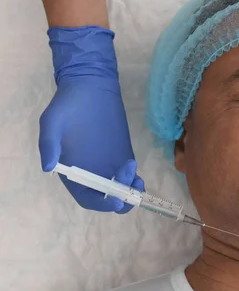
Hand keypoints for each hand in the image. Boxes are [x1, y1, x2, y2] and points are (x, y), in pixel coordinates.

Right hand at [39, 26, 143, 212]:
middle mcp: (91, 171)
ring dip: (129, 191)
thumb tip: (48, 168)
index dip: (100, 203)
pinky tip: (139, 176)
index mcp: (71, 170)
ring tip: (137, 182)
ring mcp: (108, 164)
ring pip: (120, 188)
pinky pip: (129, 174)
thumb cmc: (66, 104)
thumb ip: (49, 145)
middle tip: (128, 191)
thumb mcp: (51, 122)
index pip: (87, 197)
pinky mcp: (122, 154)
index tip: (113, 201)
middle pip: (106, 197)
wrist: (89, 86)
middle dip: (119, 200)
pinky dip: (134, 180)